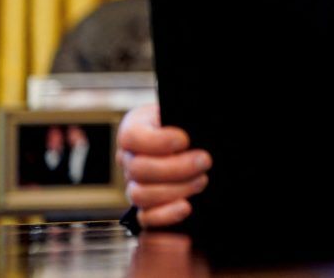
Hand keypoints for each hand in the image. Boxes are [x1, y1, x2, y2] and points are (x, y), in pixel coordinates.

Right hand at [116, 103, 211, 228]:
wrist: (198, 143)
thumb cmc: (191, 125)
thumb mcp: (185, 113)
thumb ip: (182, 117)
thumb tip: (189, 134)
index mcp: (135, 128)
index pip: (132, 137)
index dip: (157, 141)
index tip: (184, 140)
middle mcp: (129, 158)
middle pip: (138, 169)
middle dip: (176, 168)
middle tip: (204, 161)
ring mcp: (134, 184)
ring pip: (141, 195)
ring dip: (175, 190)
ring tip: (201, 180)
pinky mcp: (145, 207)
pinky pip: (145, 219)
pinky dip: (165, 216)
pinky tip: (186, 207)